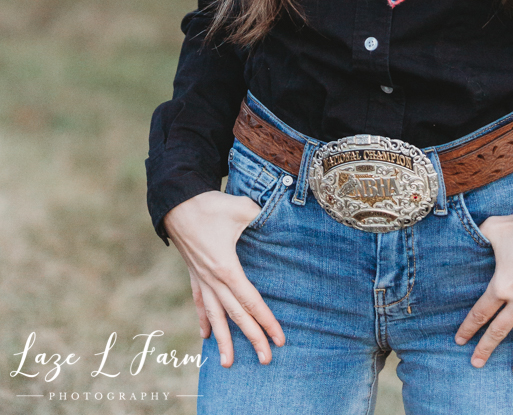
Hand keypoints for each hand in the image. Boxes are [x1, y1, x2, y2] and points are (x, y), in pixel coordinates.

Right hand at [162, 190, 284, 367]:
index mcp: (227, 268)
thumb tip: (280, 217)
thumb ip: (263, 216)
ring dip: (223, 341)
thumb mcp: (242, 208)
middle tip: (266, 360)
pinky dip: (203, 320)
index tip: (279, 339)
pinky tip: (205, 336)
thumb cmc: (210, 206)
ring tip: (228, 364)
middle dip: (252, 338)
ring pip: (215, 316)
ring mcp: (201, 279)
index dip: (266, 321)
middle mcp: (213, 280)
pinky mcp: (193, 273)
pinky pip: (199, 302)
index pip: (251, 301)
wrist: (176, 203)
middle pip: (236, 315)